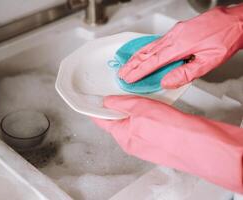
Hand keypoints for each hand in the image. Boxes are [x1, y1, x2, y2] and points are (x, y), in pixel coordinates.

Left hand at [93, 95, 242, 192]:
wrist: (199, 144)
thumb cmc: (172, 132)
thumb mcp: (140, 109)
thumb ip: (121, 103)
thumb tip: (108, 101)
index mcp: (122, 136)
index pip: (101, 120)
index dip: (94, 108)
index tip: (91, 98)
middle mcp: (131, 141)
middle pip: (116, 119)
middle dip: (117, 105)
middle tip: (119, 91)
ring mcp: (145, 141)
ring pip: (132, 120)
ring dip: (133, 107)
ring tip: (140, 96)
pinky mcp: (158, 138)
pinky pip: (146, 123)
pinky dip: (146, 113)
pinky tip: (153, 105)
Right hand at [119, 5, 242, 88]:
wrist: (235, 21)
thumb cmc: (225, 39)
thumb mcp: (208, 61)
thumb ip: (185, 73)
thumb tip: (167, 82)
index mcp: (179, 46)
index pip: (153, 62)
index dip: (139, 71)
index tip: (128, 78)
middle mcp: (174, 37)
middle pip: (147, 52)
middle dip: (132, 64)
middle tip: (122, 73)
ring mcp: (175, 32)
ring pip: (150, 46)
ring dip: (137, 56)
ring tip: (127, 65)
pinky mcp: (178, 30)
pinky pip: (157, 41)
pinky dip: (146, 49)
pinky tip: (144, 53)